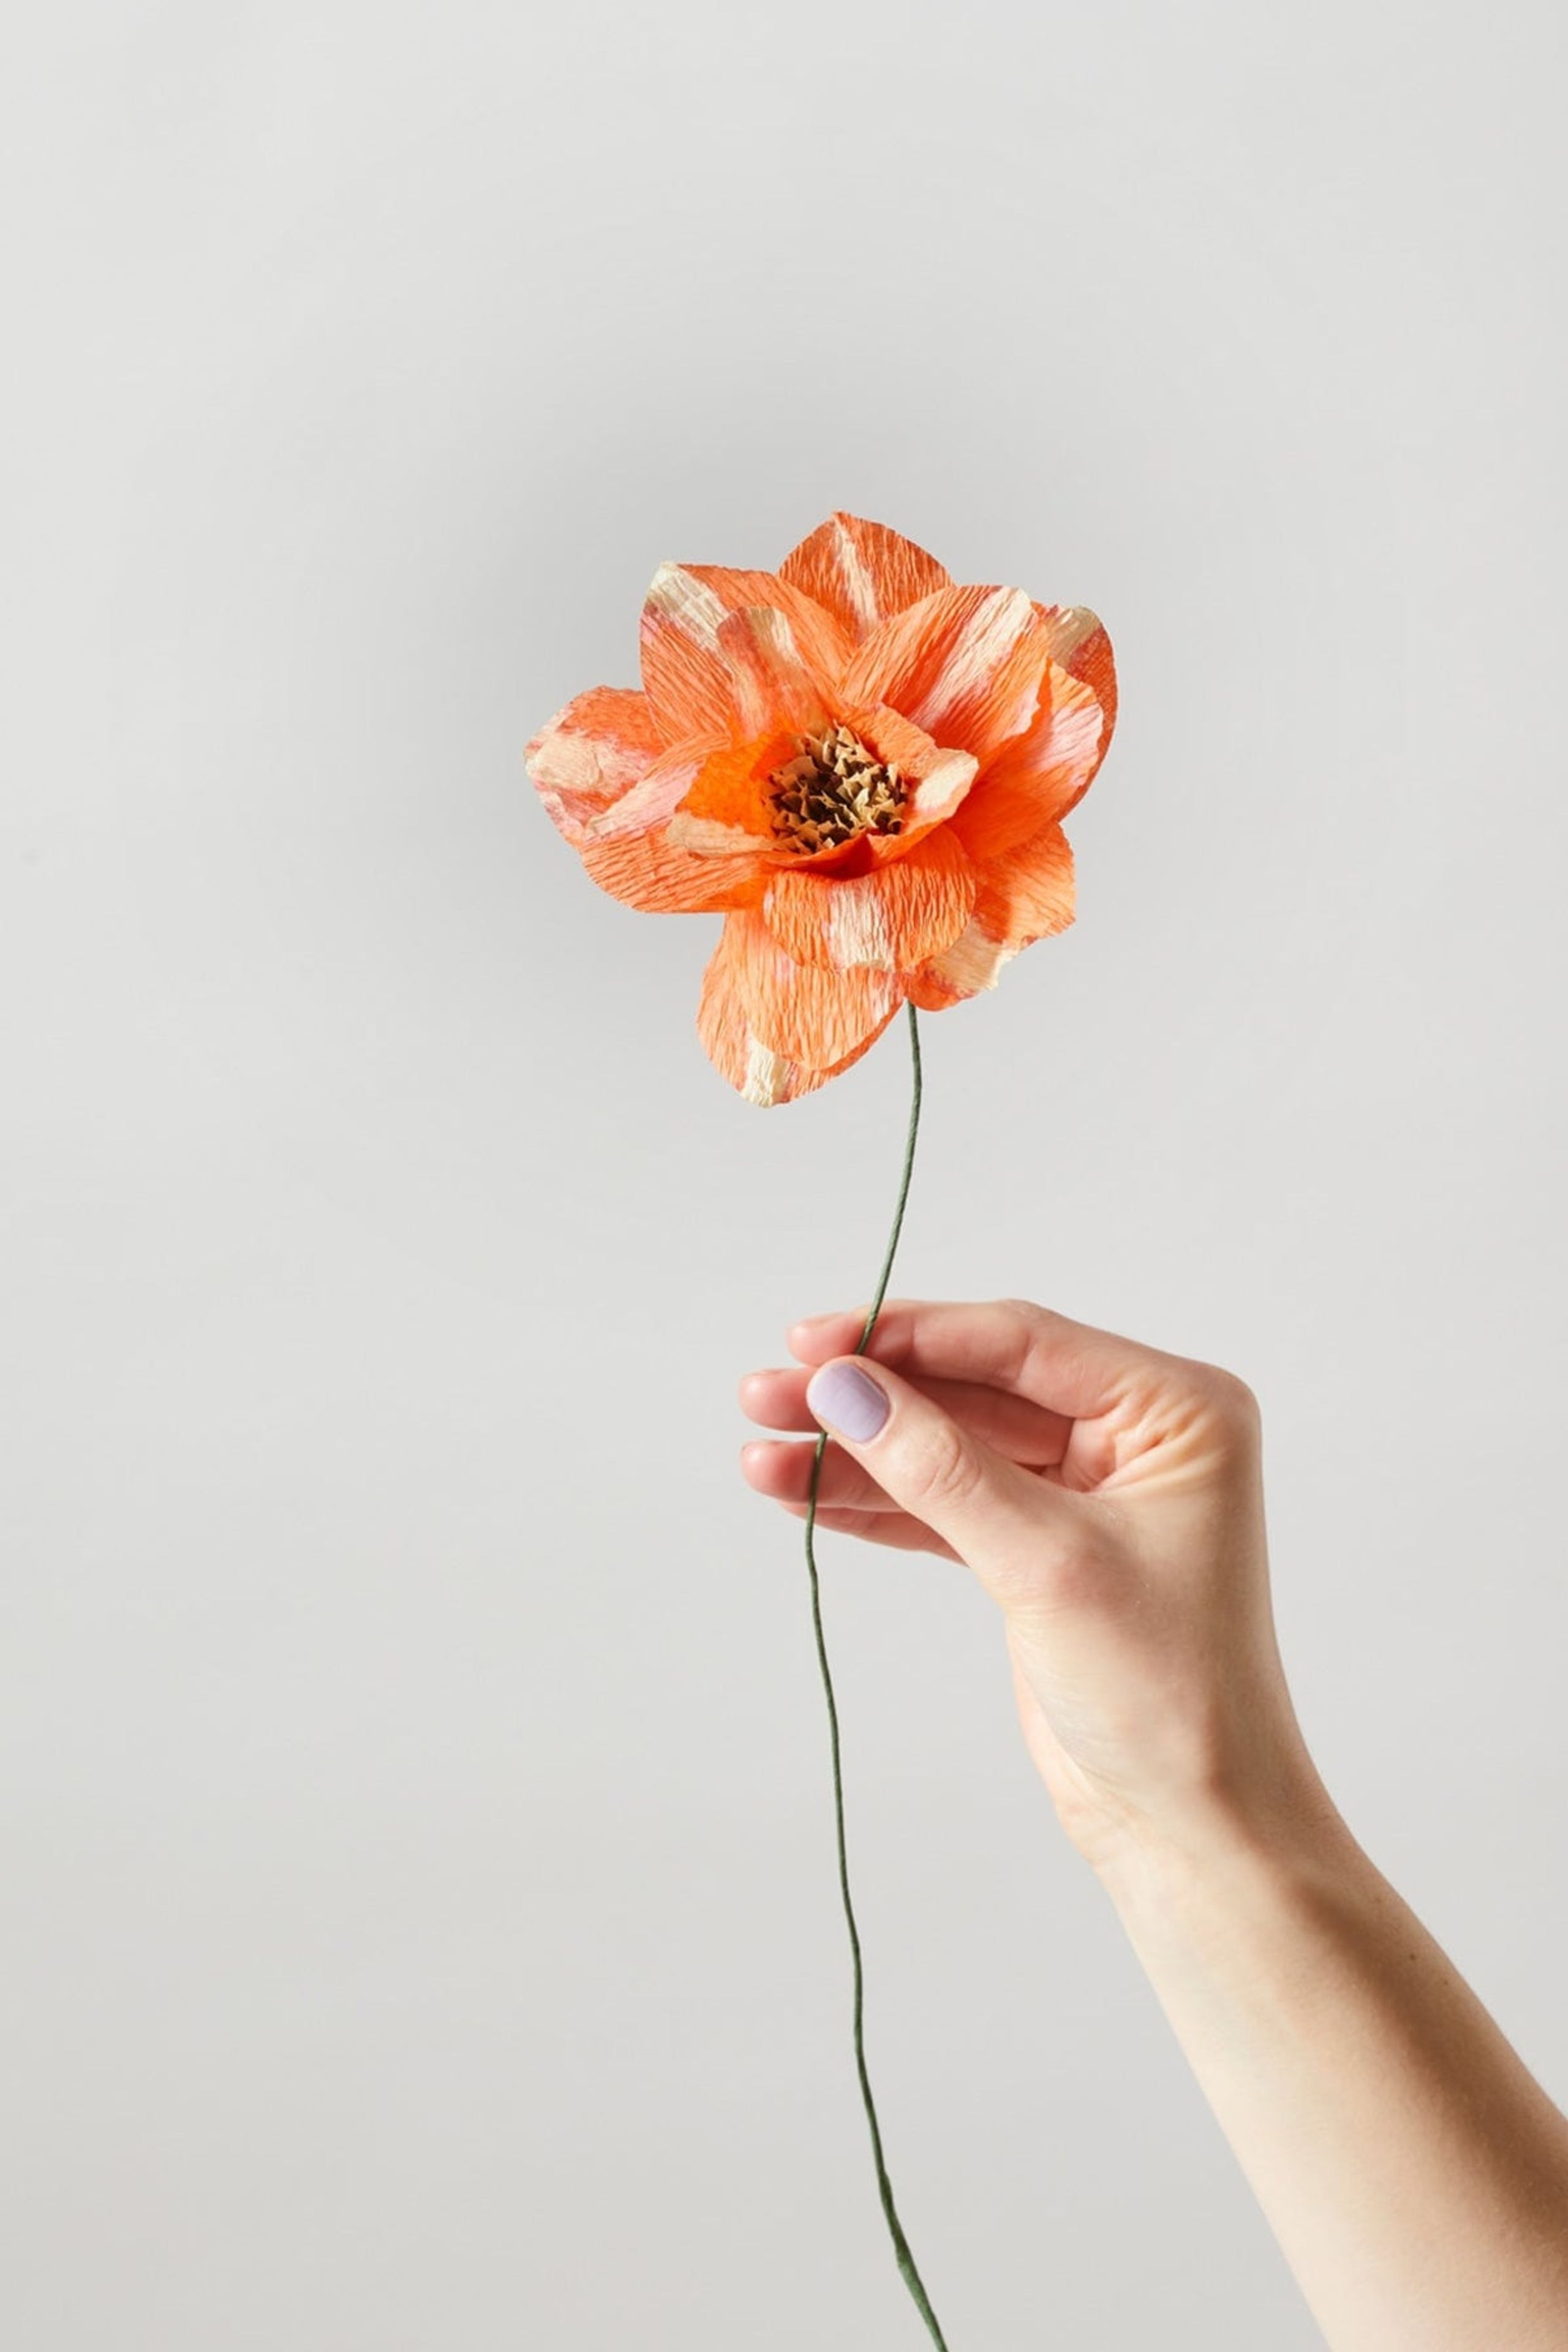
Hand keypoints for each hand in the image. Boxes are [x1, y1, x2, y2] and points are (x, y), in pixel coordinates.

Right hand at [739, 1297, 1332, 1874]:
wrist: (1193, 1824)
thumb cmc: (1166, 1691)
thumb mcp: (1046, 1563)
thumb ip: (939, 1467)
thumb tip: (844, 1386)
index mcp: (1175, 1410)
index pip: (1020, 1343)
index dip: (909, 1337)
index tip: (813, 1340)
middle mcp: (1134, 1437)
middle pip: (973, 1389)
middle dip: (867, 1396)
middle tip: (765, 1394)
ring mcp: (1085, 1493)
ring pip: (948, 1448)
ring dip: (856, 1453)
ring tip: (760, 1451)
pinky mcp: (1040, 1551)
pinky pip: (945, 1504)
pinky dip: (877, 1503)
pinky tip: (803, 1493)